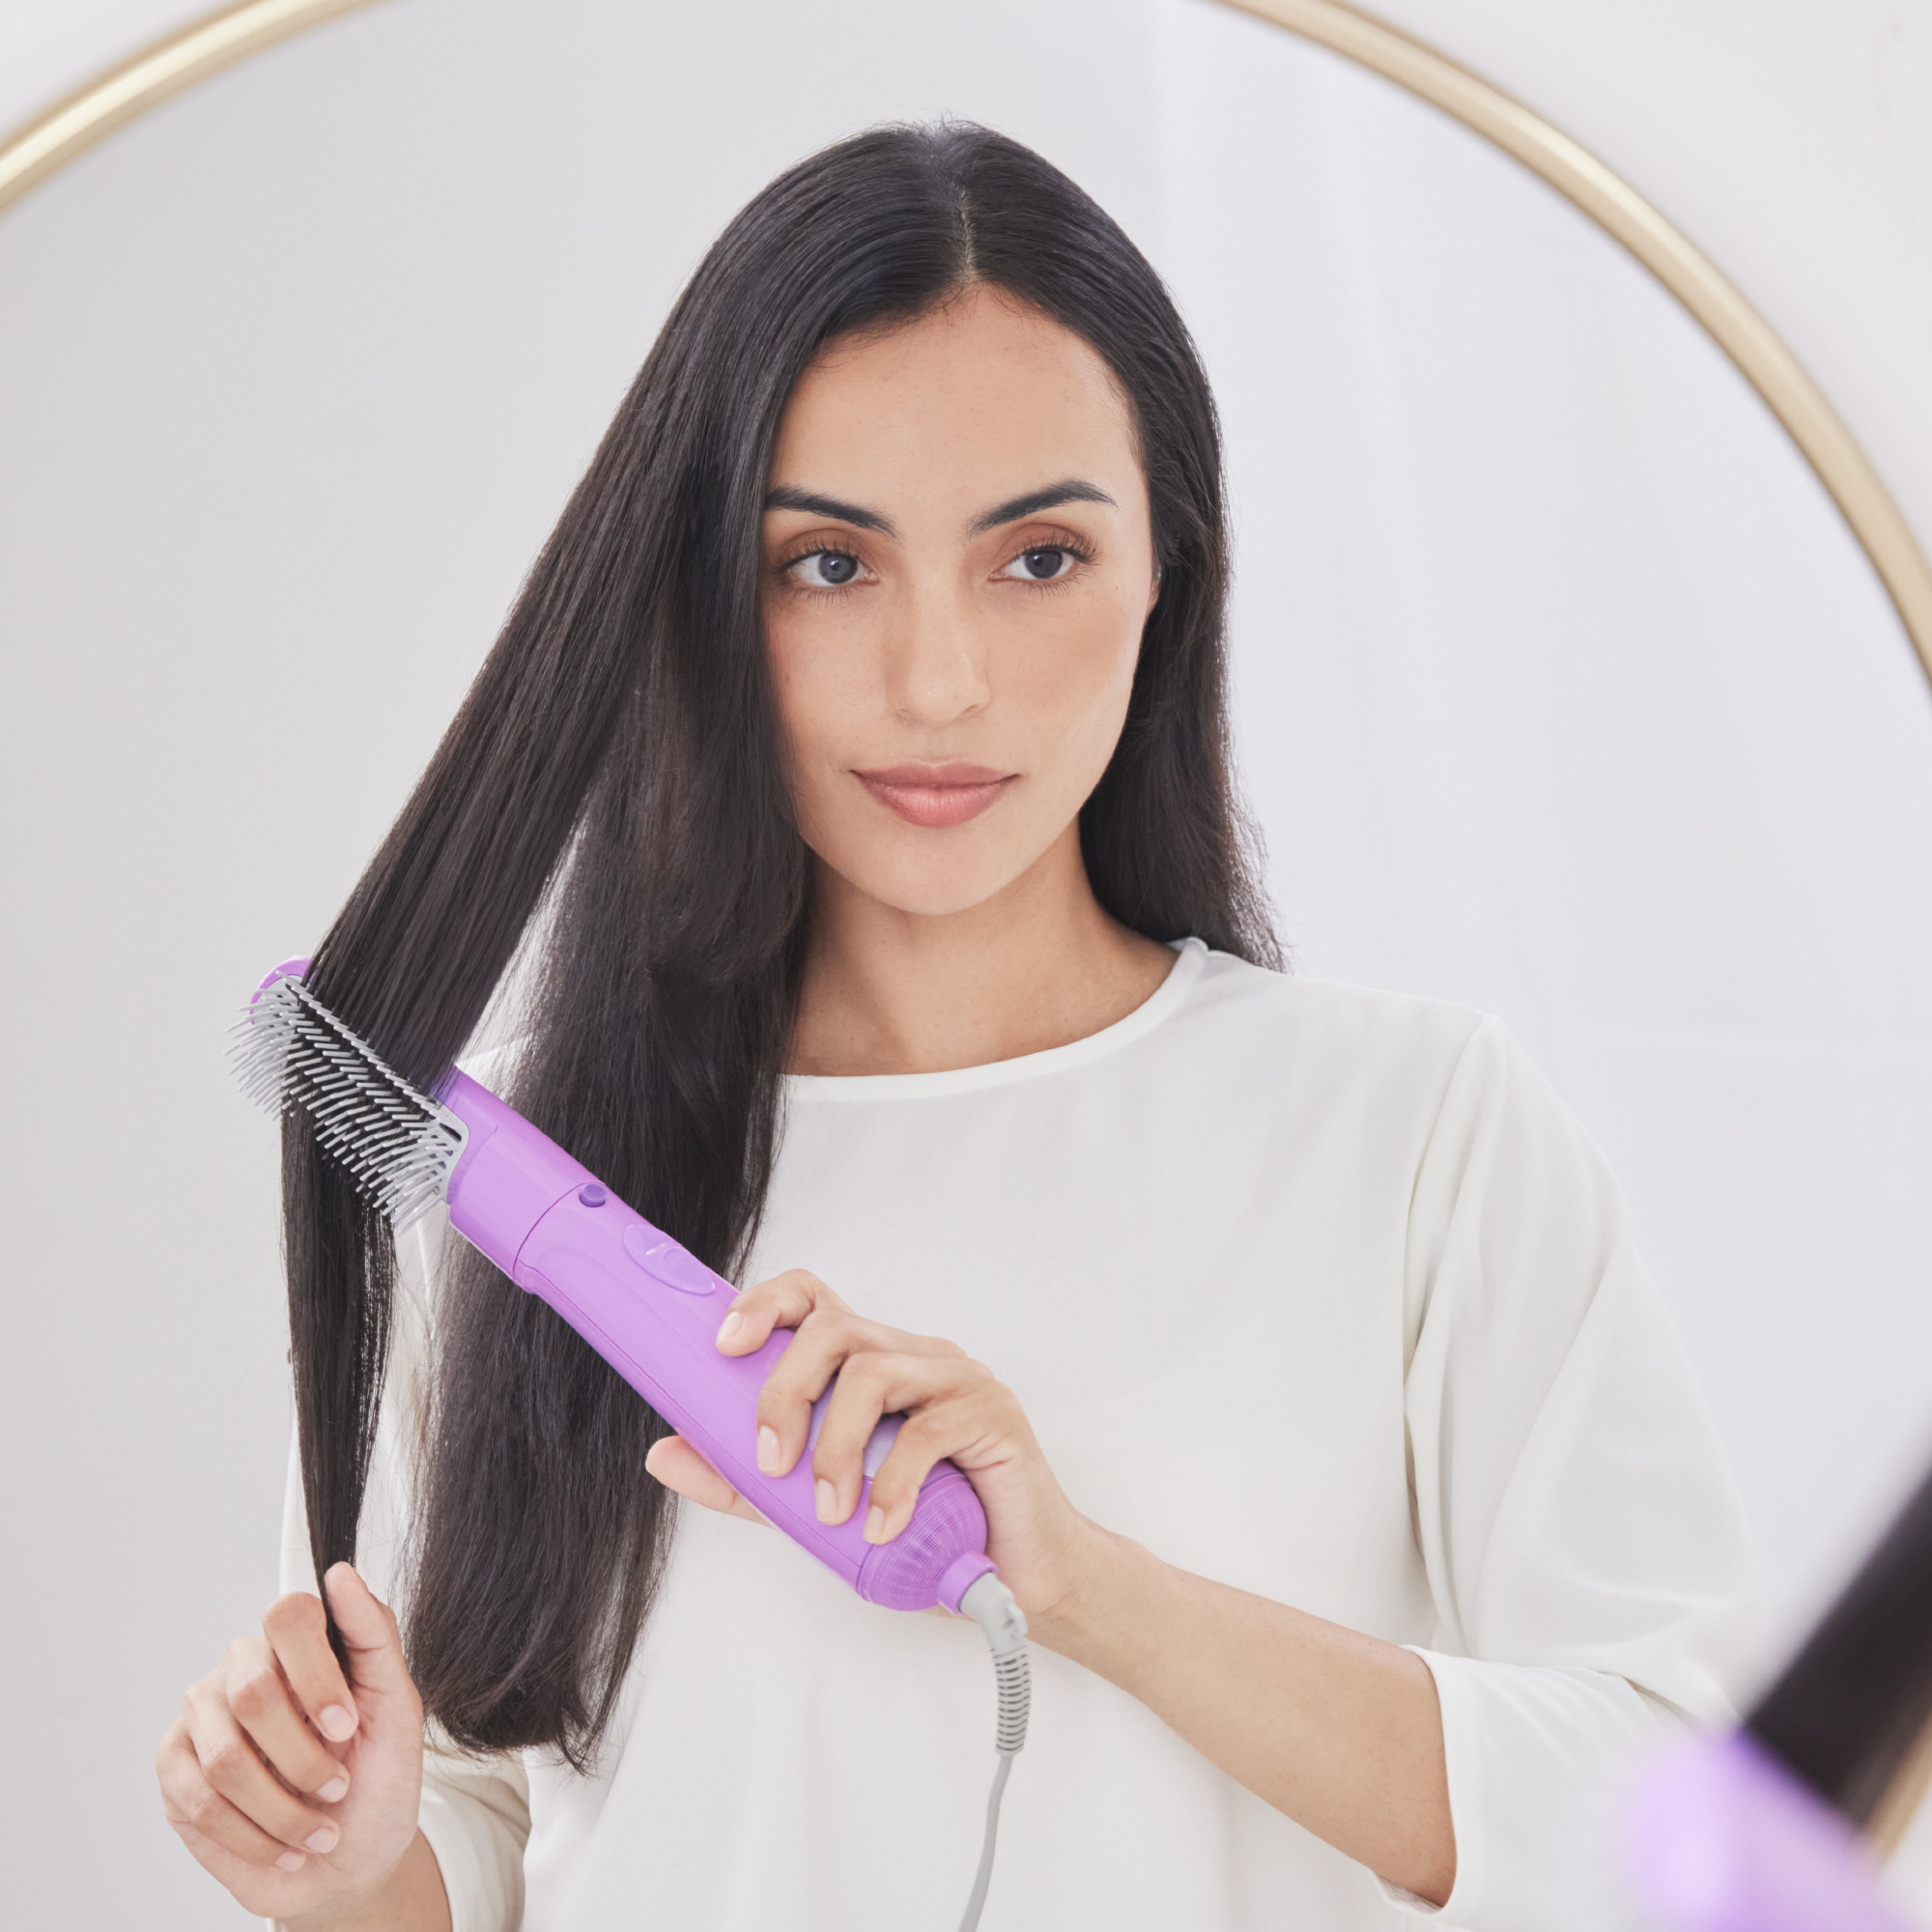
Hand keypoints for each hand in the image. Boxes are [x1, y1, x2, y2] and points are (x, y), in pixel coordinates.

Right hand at [156, 1563, 433, 1925]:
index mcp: (298, 1644)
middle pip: (254, 1691)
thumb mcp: (397, 1707)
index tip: (346, 1724)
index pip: (288, 1616)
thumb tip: (341, 1574)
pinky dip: (254, 1837)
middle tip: (337, 1786)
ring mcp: (202, 1716)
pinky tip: (284, 1845)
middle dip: (304, 1757)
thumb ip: (374, 1636)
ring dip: (284, 1809)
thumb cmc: (376, 1779)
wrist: (351, 1861)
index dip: (316, 1676)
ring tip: (317, 1827)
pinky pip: (202, 1803)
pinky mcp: (175, 1771)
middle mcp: (243, 1667)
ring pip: (227, 1759)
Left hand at [642, 1268, 1107, 1636]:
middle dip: (786, 1394)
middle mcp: (912, 1355)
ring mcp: (956, 1379)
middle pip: (833, 1331)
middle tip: (774, 1464)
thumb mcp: (813, 1508)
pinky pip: (927, 1429)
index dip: (763, 1306)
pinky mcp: (994, 1413)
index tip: (724, 1346)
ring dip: (836, 1448)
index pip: (813, 1301)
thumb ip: (743, 1481)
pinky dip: (892, 1482)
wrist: (1019, 1579)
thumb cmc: (927, 1532)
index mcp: (870, 1362)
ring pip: (872, 1372)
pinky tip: (882, 1524)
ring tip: (833, 1510)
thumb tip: (663, 1452)